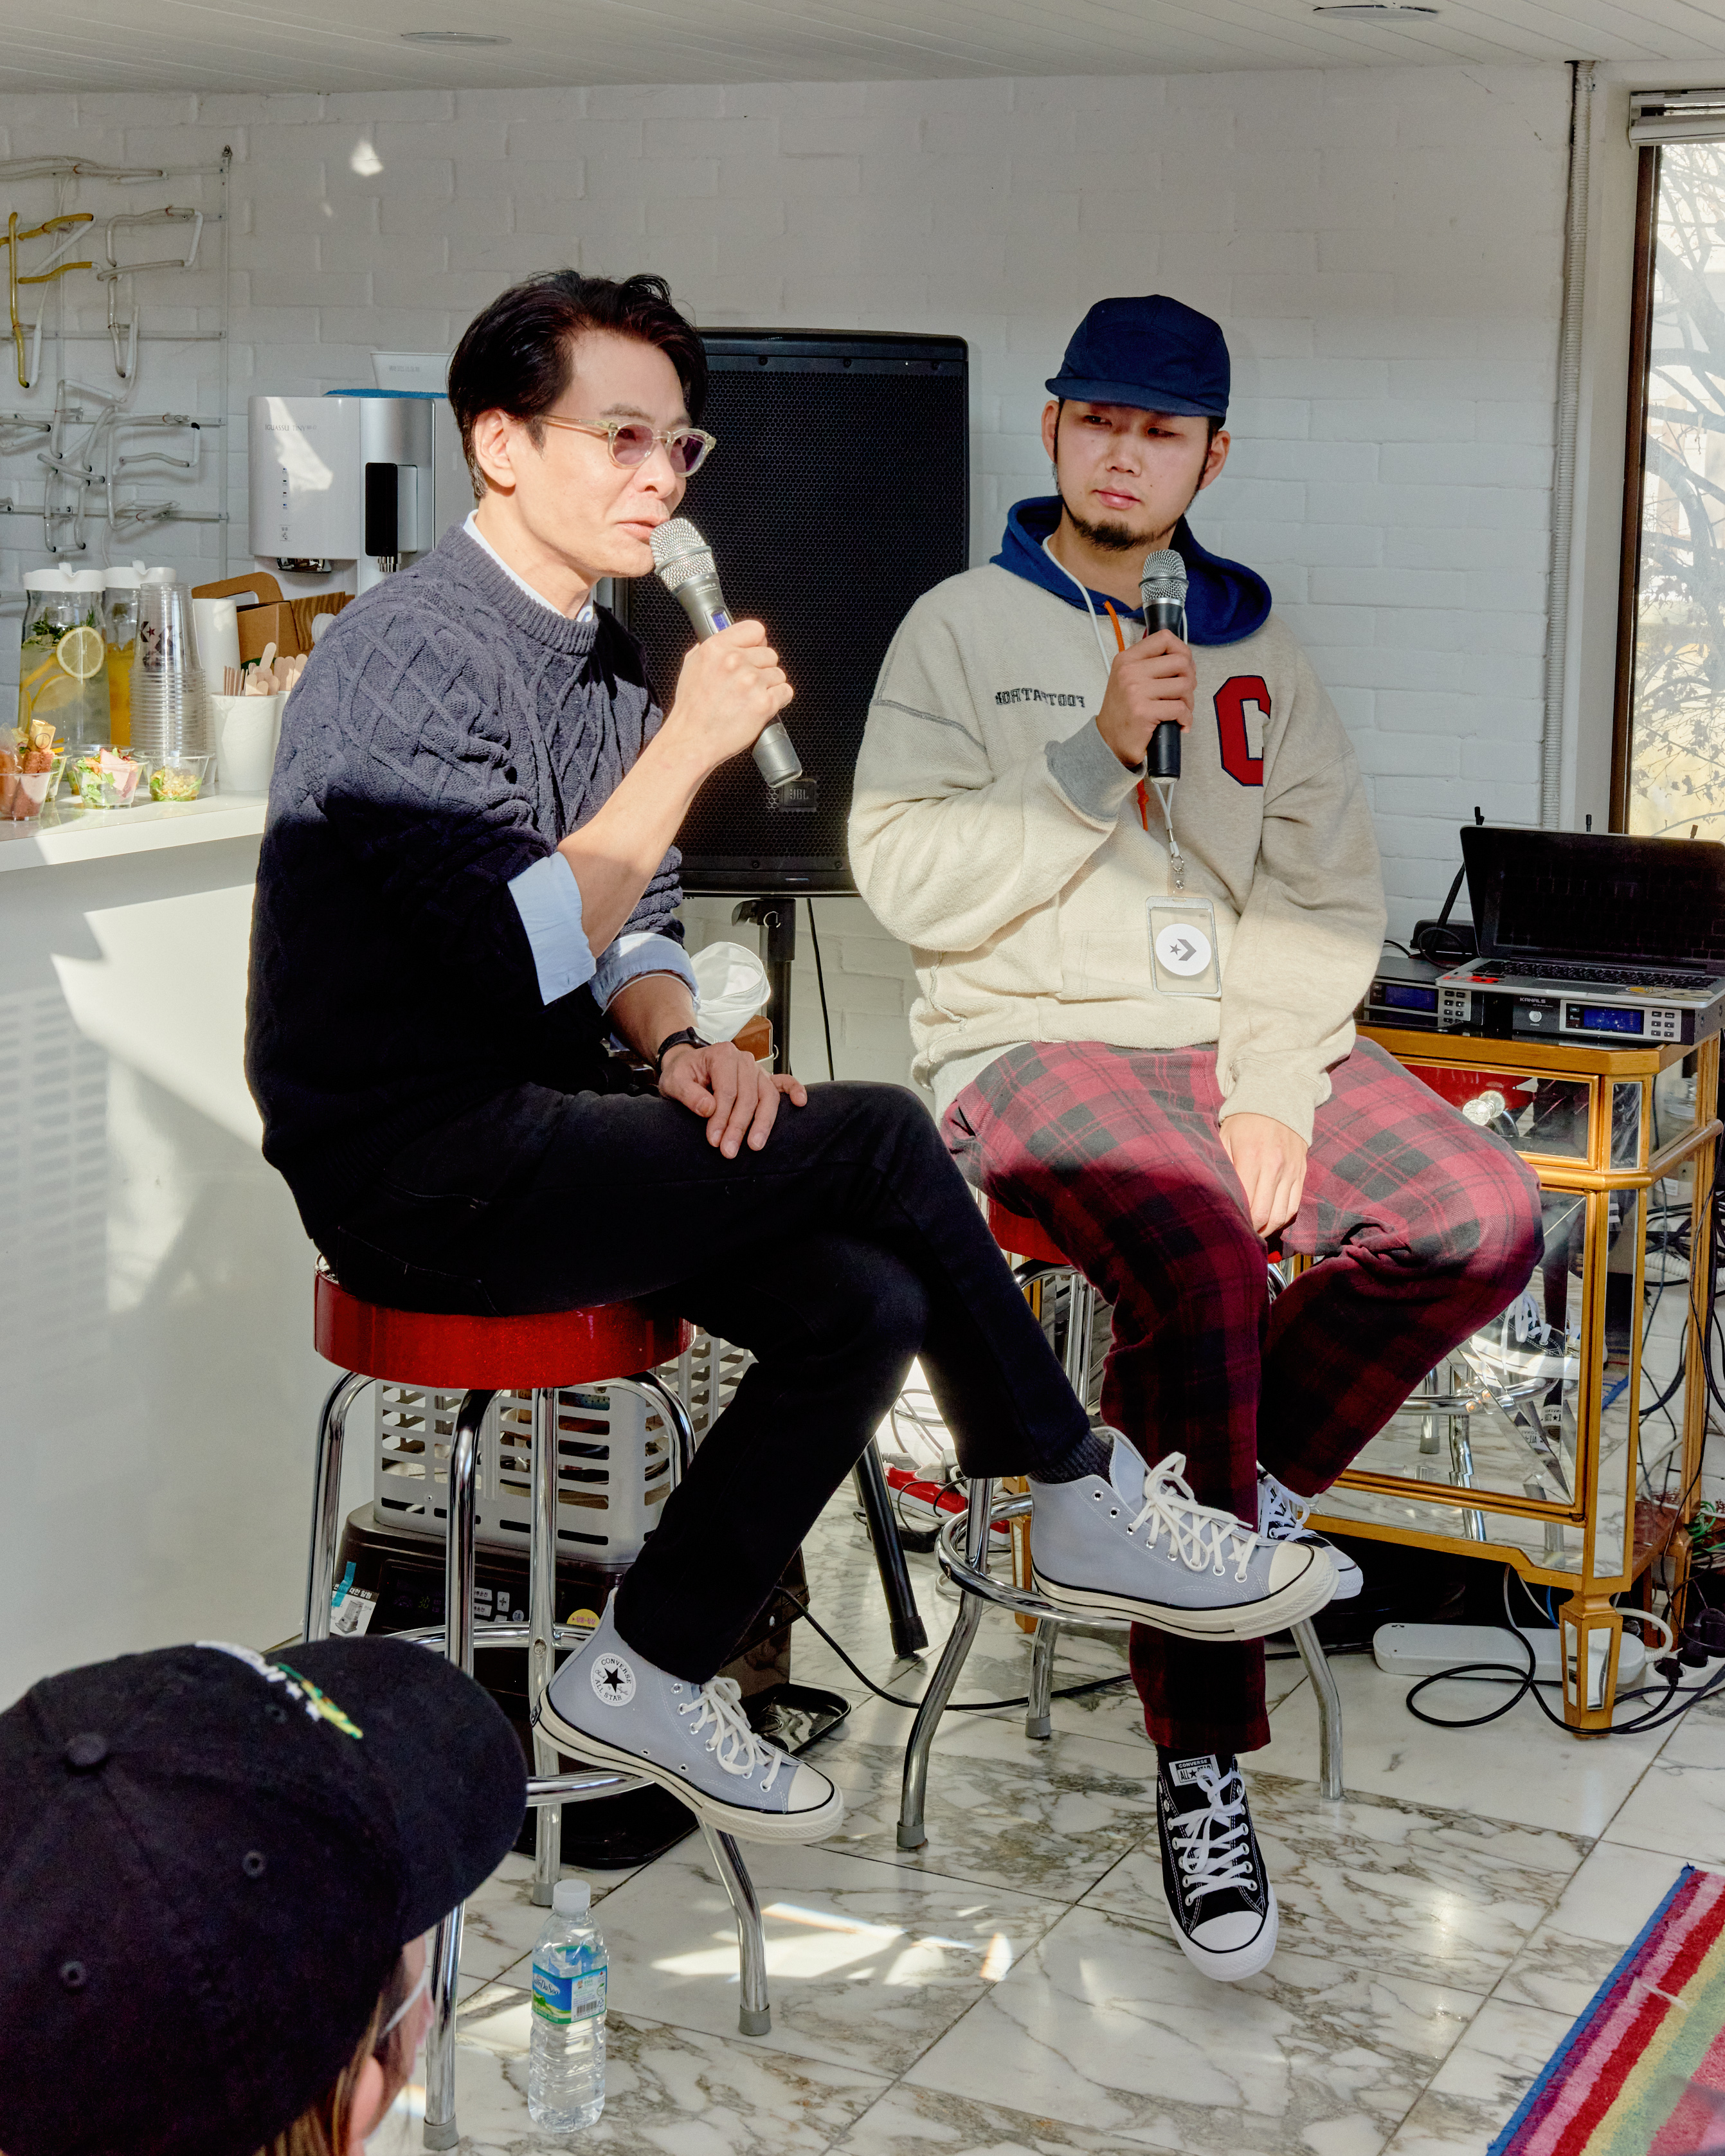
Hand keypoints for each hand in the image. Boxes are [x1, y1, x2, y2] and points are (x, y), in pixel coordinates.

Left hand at [659, 1036, 808, 1157]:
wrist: (688, 1066)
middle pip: (748, 1096)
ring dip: (763, 1122)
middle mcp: (743, 1060)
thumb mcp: (674, 1081)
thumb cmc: (682, 1074)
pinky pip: (783, 1082)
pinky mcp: (763, 1079)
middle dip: (739, 1126)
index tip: (714, 1140)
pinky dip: (794, 1090)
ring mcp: (757, 1070)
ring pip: (767, 1096)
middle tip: (730, 1150)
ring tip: (755, 1145)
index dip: (722, 1117)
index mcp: (722, 1055)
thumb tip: (708, 1109)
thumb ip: (688, 1093)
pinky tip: (800, 1102)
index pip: (727, 1090)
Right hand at [661, 621, 791, 773]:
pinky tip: (761, 706)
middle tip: (746, 685)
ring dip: (769, 686)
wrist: (692, 740)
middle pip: (770, 654)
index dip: (757, 643)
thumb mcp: (691, 667)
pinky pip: (786, 692)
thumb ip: (711, 649)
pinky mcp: (765, 703)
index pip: (756, 629)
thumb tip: (728, 640)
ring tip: (750, 699)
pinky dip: (778, 700)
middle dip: (762, 669)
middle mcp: (735, 662)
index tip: (754, 651)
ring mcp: (752, 682)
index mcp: (716, 648)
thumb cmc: (691, 710)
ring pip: (778, 674)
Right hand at [1094, 629, 1195, 769]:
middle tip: (1183, 693)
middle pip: (1181, 662)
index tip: (1184, 666)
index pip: (1163, 638)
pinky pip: (1180, 709)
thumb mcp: (1130, 678)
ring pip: (1184, 685)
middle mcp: (1130, 672)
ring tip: (1181, 711)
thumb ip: (1151, 664)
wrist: (1108, 741)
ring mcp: (1136, 691)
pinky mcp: (1144, 712)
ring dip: (1189, 701)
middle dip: (1190, 679)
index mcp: (1127, 659)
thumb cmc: (1123, 711)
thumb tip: (1185, 659)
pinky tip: (1180, 724)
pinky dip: (1186, 718)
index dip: (1182, 650)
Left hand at [1219, 1112, 1307, 1237]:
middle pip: (1265, 1214)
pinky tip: (1269, 1222)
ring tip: (1254, 1232)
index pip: (1247, 1203)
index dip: (1238, 1221)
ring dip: (1267, 1229)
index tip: (1229, 1227)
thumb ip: (1221, 1164)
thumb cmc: (1244, 1121)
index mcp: (1251, 1158)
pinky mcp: (1301, 1173)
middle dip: (1252, 1230)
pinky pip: (1294, 1206)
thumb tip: (1214, 1193)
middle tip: (1240, 1235)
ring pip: (1281, 1215)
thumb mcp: (1224, 1137)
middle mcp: (1274, 1167)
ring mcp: (1291, 1171)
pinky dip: (1282, 1219)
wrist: (1278, 1100)